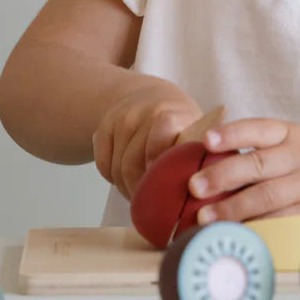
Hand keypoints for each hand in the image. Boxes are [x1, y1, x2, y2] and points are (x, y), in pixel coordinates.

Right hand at [92, 80, 202, 199]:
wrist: (151, 95)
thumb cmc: (179, 124)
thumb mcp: (195, 136)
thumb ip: (196, 161)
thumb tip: (197, 201)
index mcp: (172, 115)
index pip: (156, 149)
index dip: (156, 174)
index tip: (164, 195)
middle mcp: (144, 112)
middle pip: (131, 164)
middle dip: (139, 191)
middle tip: (149, 205)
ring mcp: (122, 117)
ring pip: (116, 168)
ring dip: (126, 188)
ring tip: (140, 195)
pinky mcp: (105, 124)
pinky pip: (102, 164)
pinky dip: (112, 179)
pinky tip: (125, 179)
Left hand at [186, 118, 299, 223]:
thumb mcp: (290, 142)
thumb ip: (257, 148)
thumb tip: (205, 163)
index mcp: (291, 133)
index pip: (259, 129)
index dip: (232, 134)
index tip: (207, 141)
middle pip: (259, 165)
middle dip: (223, 176)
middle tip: (195, 186)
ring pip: (268, 198)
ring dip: (233, 209)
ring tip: (205, 217)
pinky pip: (279, 223)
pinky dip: (253, 228)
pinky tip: (232, 233)